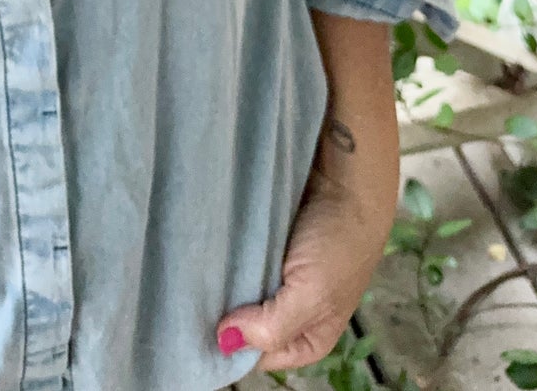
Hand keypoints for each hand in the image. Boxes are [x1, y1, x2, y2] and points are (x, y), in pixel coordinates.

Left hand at [215, 163, 392, 373]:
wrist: (345, 181)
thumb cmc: (340, 243)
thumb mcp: (314, 294)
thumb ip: (273, 326)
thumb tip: (226, 340)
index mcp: (304, 338)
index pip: (255, 356)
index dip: (229, 342)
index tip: (199, 323)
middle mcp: (286, 313)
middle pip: (241, 324)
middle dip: (219, 312)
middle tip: (191, 293)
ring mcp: (272, 279)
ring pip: (234, 292)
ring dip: (216, 282)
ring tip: (194, 270)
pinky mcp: (261, 249)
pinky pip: (233, 261)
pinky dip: (221, 257)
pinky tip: (205, 250)